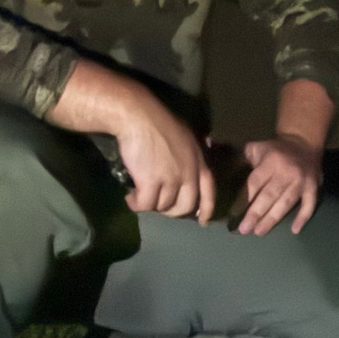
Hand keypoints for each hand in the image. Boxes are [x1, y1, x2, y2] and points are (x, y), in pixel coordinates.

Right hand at [113, 88, 213, 219]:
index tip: (202, 221)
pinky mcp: (151, 183)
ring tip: (138, 197)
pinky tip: (130, 198)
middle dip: (171, 211)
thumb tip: (191, 172)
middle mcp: (189, 173)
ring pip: (162, 206)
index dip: (206, 209)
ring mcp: (171, 179)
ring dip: (150, 205)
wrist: (138, 115)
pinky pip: (145, 205)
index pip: (208, 192)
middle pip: (184, 206)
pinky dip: (136, 204)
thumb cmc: (159, 121)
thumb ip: (190, 157)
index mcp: (199, 161)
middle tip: (157, 206)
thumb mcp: (185, 137)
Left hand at [236, 133, 323, 234]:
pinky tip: (294, 231)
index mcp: (271, 161)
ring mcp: (302, 181)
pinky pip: (309, 204)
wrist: (304, 142)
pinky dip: (303, 217)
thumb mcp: (257, 148)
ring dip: (272, 219)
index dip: (246, 199)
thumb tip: (225, 172)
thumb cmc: (275, 149)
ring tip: (259, 232)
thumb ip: (243, 159)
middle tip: (244, 230)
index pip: (256, 183)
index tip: (236, 214)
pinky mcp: (313, 187)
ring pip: (286, 203)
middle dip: (256, 214)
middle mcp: (286, 172)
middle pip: (269, 196)